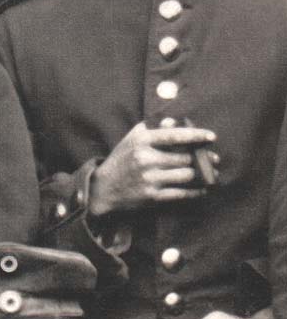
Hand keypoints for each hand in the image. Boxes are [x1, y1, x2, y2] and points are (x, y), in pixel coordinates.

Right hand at [89, 122, 217, 216]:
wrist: (104, 188)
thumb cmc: (122, 159)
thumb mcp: (133, 138)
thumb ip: (154, 128)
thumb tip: (175, 122)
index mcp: (142, 141)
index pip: (175, 136)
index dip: (196, 135)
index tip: (211, 137)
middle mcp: (146, 159)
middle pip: (184, 158)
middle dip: (202, 159)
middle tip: (213, 158)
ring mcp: (149, 179)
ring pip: (186, 175)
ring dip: (201, 175)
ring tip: (210, 173)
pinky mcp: (152, 196)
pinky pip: (180, 193)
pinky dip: (195, 192)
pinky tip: (203, 189)